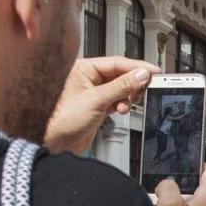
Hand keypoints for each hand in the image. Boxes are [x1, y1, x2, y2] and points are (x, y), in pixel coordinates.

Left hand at [45, 56, 159, 153]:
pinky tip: (121, 109)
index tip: (152, 72)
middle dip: (133, 83)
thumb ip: (121, 86)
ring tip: (128, 102)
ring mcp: (93, 94)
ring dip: (128, 96)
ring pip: (120, 89)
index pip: (116, 63)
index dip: (136, 67)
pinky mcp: (97, 107)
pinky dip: (122, 105)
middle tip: (145, 88)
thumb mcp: (96, 100)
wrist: (53, 143)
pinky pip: (116, 100)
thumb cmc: (61, 119)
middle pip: (120, 75)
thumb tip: (140, 75)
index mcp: (83, 68)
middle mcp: (88, 79)